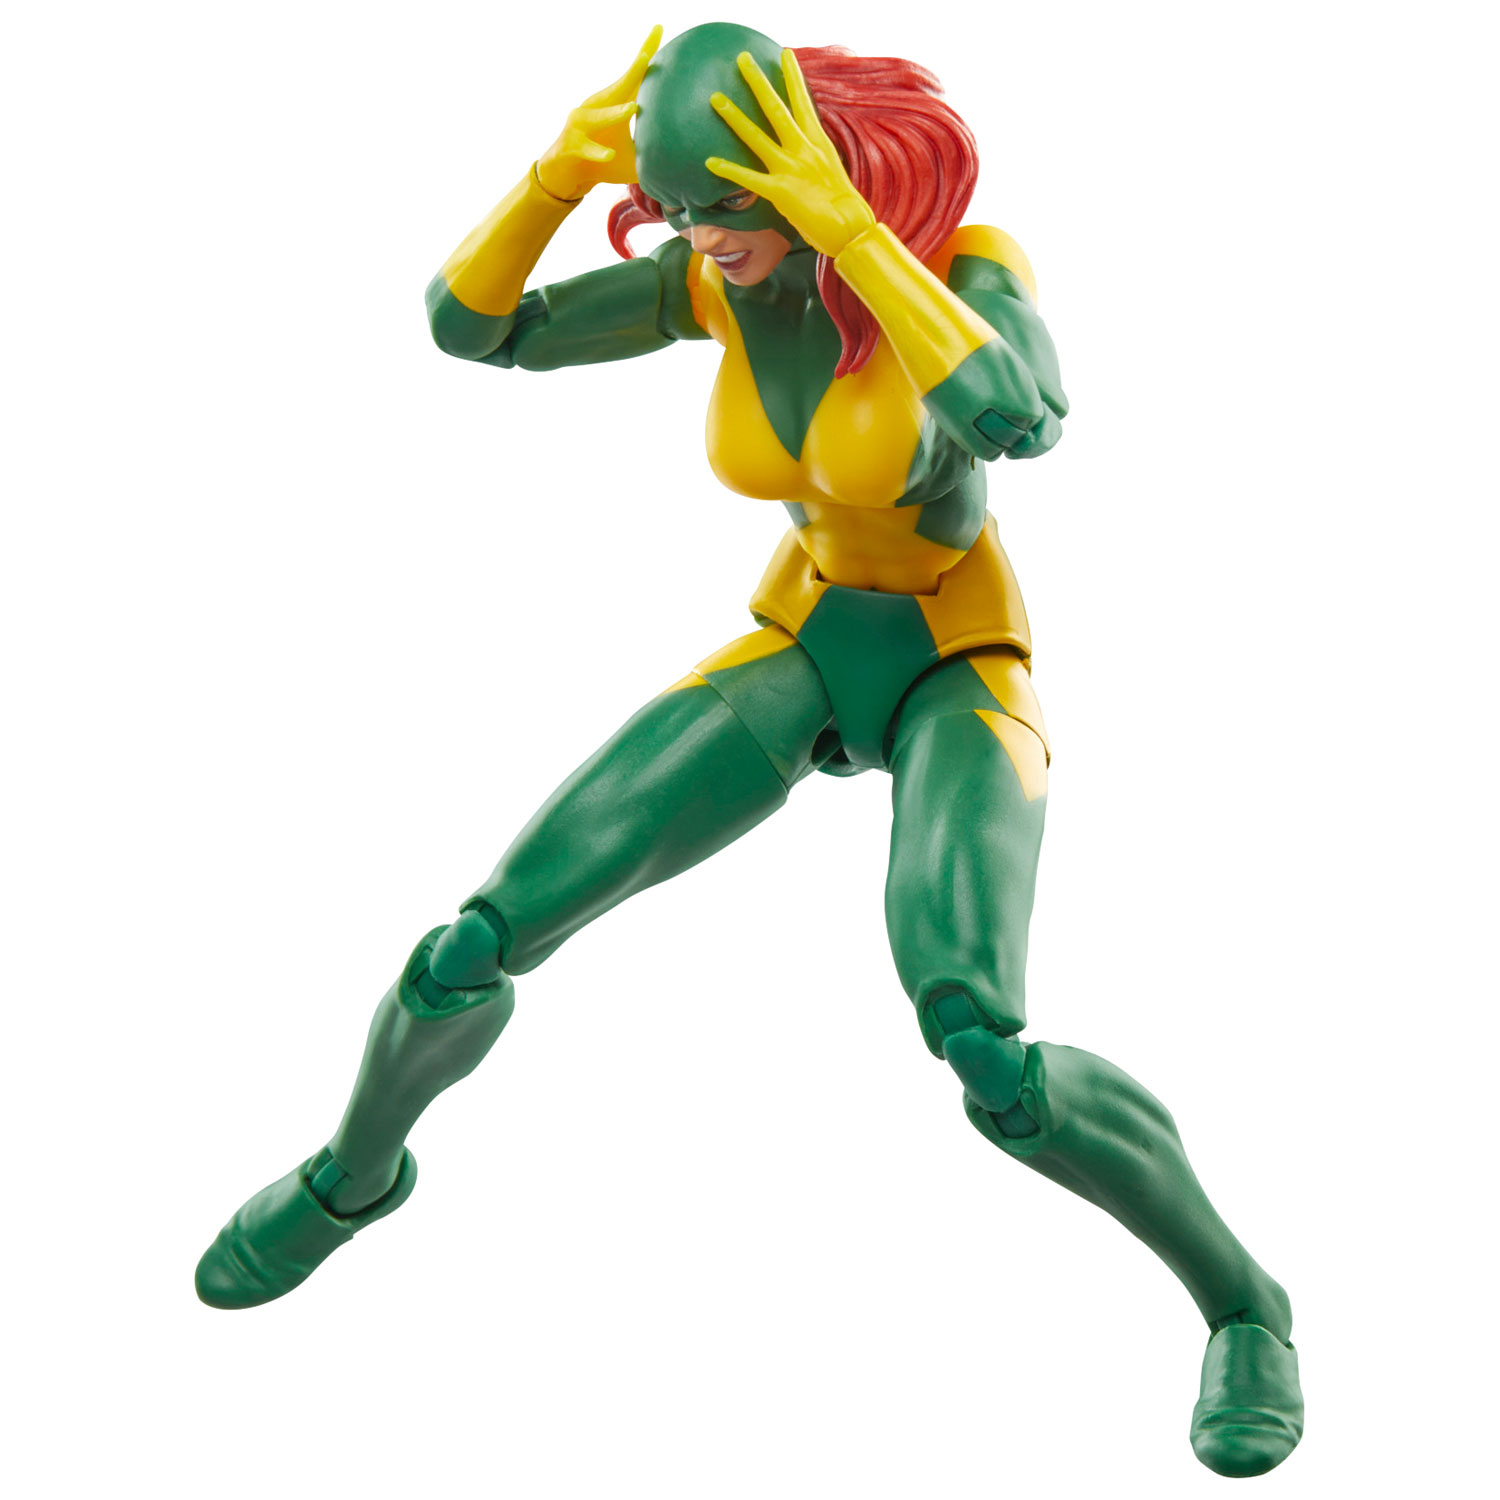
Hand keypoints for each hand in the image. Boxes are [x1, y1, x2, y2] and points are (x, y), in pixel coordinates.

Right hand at [536, 25, 661, 199]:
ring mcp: (581, 125)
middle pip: (618, 86)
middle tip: (647, 54)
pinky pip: (586, 148)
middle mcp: (597, 107)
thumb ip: (654, 153)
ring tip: (632, 108)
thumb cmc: (603, 164)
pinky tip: (610, 155)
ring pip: (599, 117)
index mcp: (614, 105)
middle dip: (633, 70)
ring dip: (615, 113)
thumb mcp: (634, 158)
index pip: (634, 77)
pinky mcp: (571, 146)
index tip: (659, 28)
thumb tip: (688, 160)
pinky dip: (598, 152)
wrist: (567, 177)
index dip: (646, 53)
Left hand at [705, 50, 875, 257]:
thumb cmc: (843, 206)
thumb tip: (801, 155)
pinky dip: (729, 170)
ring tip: (715, 98)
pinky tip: (710, 162)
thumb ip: (813, 157)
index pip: (803, 101)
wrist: (851, 228)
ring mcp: (791, 168)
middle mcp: (804, 148)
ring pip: (757, 136)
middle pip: (776, 108)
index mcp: (818, 142)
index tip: (784, 54)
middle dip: (758, 82)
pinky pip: (749, 178)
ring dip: (735, 117)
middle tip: (741, 58)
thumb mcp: (830, 172)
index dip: (793, 77)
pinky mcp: (781, 190)